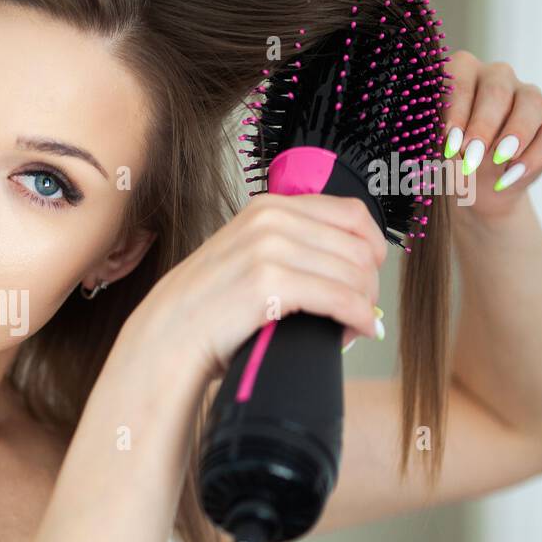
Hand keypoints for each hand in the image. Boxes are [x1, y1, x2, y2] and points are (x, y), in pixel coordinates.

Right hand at [126, 191, 385, 383]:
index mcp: (268, 207)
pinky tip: (356, 330)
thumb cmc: (208, 306)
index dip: (372, 246)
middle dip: (369, 284)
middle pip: (357, 246)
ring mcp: (268, 247)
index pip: (351, 213)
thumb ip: (288, 244)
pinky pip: (340, 298)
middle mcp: (270, 219)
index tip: (370, 273)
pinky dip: (358, 317)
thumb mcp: (247, 254)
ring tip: (352, 326)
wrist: (169, 334)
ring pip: (354, 273)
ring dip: (364, 304)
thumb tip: (349, 264)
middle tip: (361, 310)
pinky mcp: (270, 282)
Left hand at [442, 50, 541, 217]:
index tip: (448, 141)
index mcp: (462, 73)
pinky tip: (511, 176)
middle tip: (471, 154)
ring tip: (499, 159)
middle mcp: (497, 78)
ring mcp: (528, 99)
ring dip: (515, 133)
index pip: (460, 76)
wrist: (470, 188)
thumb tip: (440, 137)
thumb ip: (435, 137)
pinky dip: (533, 157)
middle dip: (484, 124)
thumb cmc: (443, 158)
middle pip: (498, 89)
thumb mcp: (431, 149)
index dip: (456, 109)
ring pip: (532, 104)